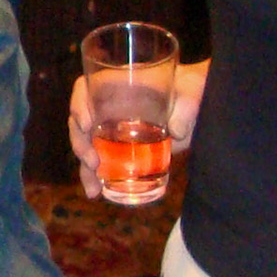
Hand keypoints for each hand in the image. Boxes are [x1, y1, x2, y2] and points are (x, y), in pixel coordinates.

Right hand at [68, 59, 208, 199]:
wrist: (197, 105)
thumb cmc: (191, 88)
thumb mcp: (191, 92)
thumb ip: (186, 108)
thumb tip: (176, 131)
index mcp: (117, 84)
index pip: (84, 89)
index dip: (79, 105)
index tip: (86, 125)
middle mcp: (107, 106)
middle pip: (80, 122)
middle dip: (80, 144)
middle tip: (93, 163)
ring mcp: (112, 128)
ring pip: (88, 146)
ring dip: (85, 168)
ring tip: (93, 190)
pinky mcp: (122, 148)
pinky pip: (102, 161)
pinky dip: (97, 177)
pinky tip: (98, 192)